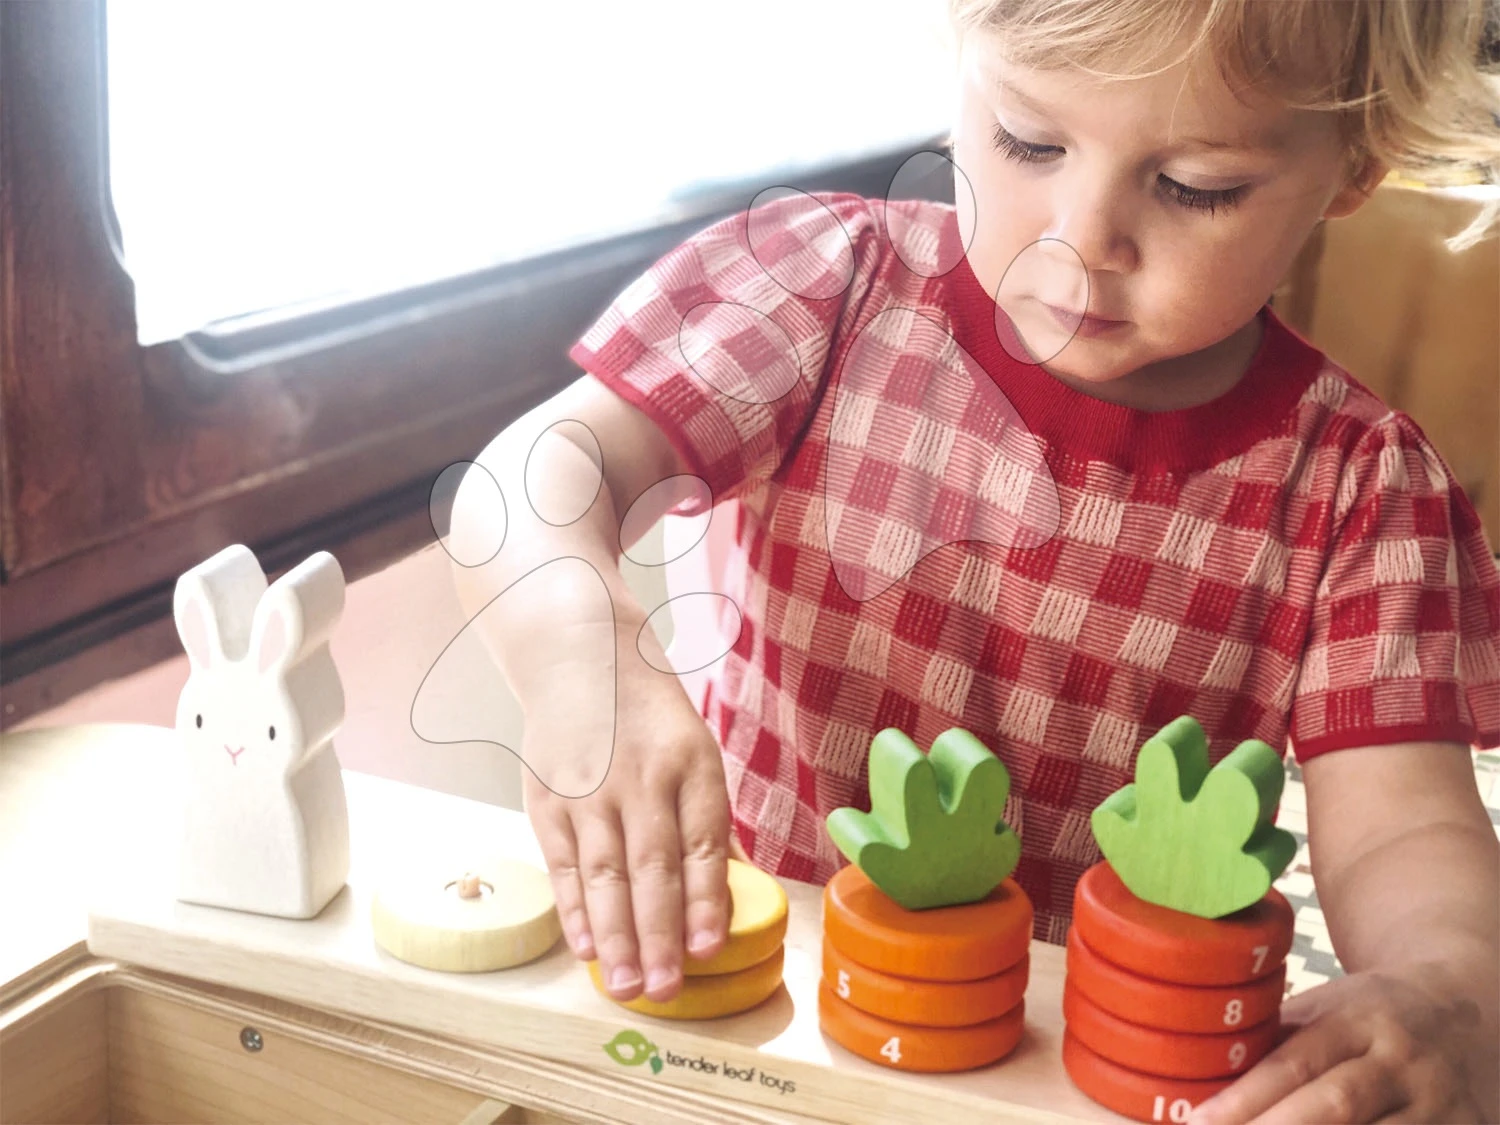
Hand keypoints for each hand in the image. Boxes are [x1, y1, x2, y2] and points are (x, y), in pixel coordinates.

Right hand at [521, 638, 741, 1004]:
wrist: (579, 658)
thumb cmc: (650, 720)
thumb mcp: (695, 752)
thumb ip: (707, 822)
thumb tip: (730, 895)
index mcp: (690, 765)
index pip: (700, 841)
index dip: (704, 899)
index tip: (707, 949)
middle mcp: (640, 778)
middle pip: (650, 867)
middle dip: (659, 934)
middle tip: (664, 990)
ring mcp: (589, 791)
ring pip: (604, 875)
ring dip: (616, 936)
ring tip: (629, 986)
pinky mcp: (547, 801)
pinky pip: (564, 866)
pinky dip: (575, 911)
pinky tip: (588, 948)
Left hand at [1189, 965, 1494, 1123]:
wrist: (1460, 1008)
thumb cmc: (1369, 1015)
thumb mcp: (1324, 1009)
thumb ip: (1275, 1044)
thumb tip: (1202, 1082)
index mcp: (1356, 1018)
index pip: (1291, 1064)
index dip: (1243, 1100)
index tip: (1198, 1123)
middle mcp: (1401, 1060)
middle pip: (1333, 1106)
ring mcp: (1439, 1102)